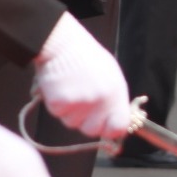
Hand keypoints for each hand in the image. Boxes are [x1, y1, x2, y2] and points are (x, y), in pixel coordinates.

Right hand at [33, 11, 131, 139]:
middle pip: (93, 130)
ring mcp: (81, 103)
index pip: (119, 126)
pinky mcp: (61, 103)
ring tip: (72, 88)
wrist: (64, 46)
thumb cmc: (87, 59)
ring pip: (72, 123)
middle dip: (86, 122)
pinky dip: (56, 105)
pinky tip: (60, 87)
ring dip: (70, 112)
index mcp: (116, 92)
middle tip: (82, 103)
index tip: (107, 129)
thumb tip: (116, 122)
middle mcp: (101, 100)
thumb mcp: (110, 76)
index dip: (112, 131)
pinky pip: (58, 114)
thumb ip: (113, 99)